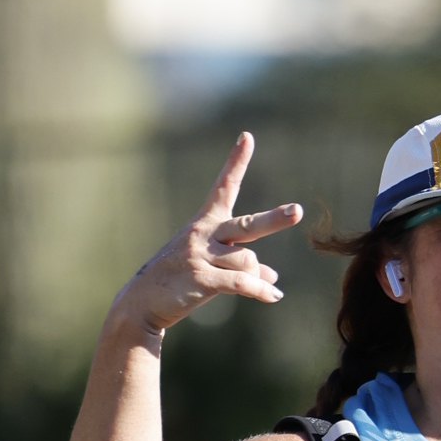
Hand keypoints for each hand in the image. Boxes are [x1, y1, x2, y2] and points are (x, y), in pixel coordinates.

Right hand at [107, 134, 301, 340]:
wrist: (142, 302)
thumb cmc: (177, 281)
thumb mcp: (209, 266)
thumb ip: (242, 267)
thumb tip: (274, 277)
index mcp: (205, 222)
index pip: (224, 187)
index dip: (236, 162)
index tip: (247, 137)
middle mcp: (204, 233)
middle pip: (248, 226)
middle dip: (274, 219)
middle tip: (297, 211)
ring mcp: (201, 255)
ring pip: (249, 262)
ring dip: (257, 277)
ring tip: (260, 288)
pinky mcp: (201, 278)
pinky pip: (242, 283)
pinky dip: (260, 291)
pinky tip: (274, 296)